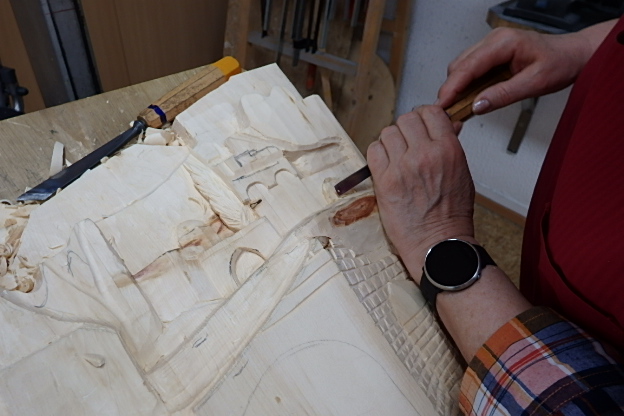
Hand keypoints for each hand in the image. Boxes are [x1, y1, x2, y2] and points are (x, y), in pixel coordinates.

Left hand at [367, 106, 474, 282]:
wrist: (438, 243)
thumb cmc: (451, 214)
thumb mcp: (461, 173)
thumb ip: (451, 145)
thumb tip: (449, 124)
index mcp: (448, 150)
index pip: (431, 112)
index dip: (424, 116)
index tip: (421, 125)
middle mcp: (425, 154)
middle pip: (406, 119)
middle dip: (407, 128)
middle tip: (408, 142)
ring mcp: (402, 167)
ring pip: (388, 133)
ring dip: (391, 141)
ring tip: (396, 156)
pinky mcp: (384, 181)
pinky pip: (373, 151)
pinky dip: (378, 154)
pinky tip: (385, 165)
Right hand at [436, 21, 615, 113]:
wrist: (573, 55)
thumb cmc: (560, 63)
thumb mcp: (535, 83)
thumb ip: (504, 95)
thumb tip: (478, 105)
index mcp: (504, 42)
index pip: (468, 66)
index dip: (452, 87)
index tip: (442, 104)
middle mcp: (494, 40)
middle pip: (459, 66)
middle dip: (451, 89)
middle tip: (448, 112)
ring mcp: (491, 45)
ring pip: (461, 67)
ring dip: (457, 88)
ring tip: (458, 107)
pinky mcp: (491, 54)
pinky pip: (470, 69)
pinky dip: (466, 85)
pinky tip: (469, 98)